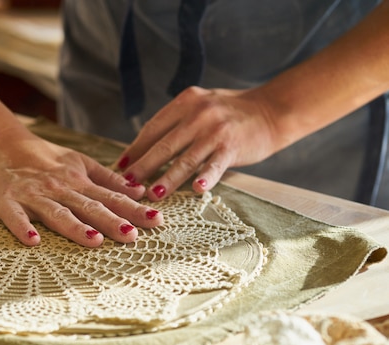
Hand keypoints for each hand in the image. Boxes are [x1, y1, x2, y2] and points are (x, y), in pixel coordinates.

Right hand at [0, 125, 163, 246]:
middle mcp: (59, 188)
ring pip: (57, 213)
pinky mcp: (7, 201)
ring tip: (94, 241)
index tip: (157, 220)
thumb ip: (107, 178)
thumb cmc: (41, 155)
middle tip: (133, 236)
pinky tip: (32, 241)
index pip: (111, 196)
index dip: (133, 209)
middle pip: (88, 206)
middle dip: (112, 221)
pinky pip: (14, 217)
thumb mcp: (78, 162)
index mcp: (77, 180)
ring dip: (75, 227)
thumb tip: (139, 190)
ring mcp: (33, 195)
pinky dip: (22, 228)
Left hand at [116, 86, 280, 198]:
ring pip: (185, 159)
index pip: (153, 128)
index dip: (135, 148)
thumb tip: (144, 147)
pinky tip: (196, 191)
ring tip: (151, 194)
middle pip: (164, 145)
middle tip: (126, 184)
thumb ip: (177, 121)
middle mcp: (198, 114)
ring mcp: (216, 130)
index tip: (120, 165)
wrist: (272, 109)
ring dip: (167, 179)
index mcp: (186, 101)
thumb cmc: (231, 113)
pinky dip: (206, 178)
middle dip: (142, 166)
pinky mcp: (233, 146)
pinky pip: (215, 165)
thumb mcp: (201, 105)